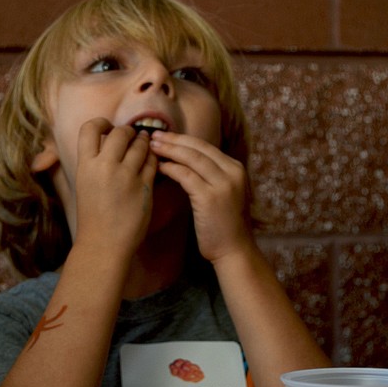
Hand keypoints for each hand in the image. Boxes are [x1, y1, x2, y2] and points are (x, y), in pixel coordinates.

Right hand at [73, 118, 156, 252]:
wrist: (104, 244)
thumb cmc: (93, 215)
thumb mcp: (84, 183)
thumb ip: (94, 161)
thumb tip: (108, 139)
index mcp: (85, 165)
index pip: (90, 128)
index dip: (102, 123)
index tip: (108, 128)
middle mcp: (105, 166)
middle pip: (121, 132)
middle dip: (128, 132)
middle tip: (131, 138)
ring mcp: (127, 176)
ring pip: (141, 144)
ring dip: (144, 143)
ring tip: (144, 147)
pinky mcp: (145, 186)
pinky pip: (153, 162)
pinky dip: (153, 158)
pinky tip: (151, 162)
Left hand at [150, 130, 252, 261]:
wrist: (234, 250)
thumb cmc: (223, 225)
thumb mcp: (223, 193)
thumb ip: (210, 176)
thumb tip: (184, 161)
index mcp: (236, 168)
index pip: (205, 146)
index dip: (183, 139)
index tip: (164, 136)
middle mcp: (232, 172)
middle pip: (198, 147)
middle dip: (173, 140)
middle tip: (152, 135)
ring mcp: (223, 184)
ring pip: (191, 158)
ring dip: (169, 150)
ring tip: (151, 147)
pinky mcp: (210, 198)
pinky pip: (186, 176)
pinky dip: (171, 169)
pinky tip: (159, 167)